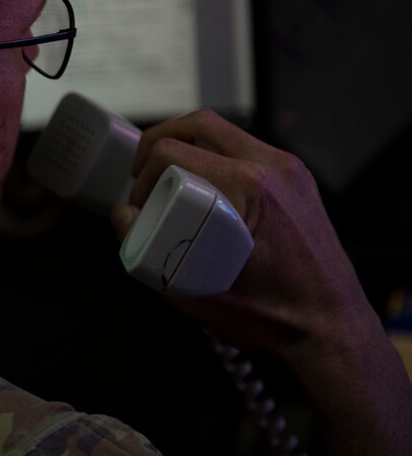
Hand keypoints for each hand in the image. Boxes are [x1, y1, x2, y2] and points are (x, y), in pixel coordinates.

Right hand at [109, 109, 411, 455]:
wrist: (332, 330)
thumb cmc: (272, 317)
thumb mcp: (192, 291)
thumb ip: (144, 250)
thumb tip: (123, 215)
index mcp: (250, 188)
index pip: (173, 151)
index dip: (143, 176)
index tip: (139, 205)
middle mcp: (274, 168)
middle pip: (199, 124)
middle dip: (159, 143)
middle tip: (143, 175)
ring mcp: (290, 170)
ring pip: (223, 133)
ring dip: (188, 149)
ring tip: (170, 184)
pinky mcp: (297, 180)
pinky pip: (245, 151)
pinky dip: (215, 160)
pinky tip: (204, 193)